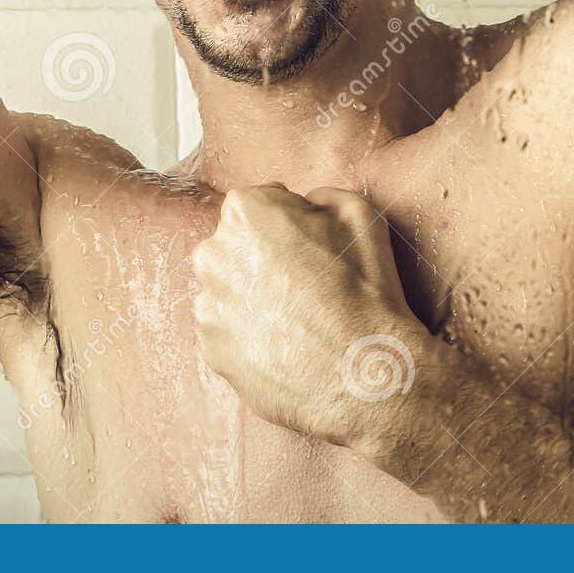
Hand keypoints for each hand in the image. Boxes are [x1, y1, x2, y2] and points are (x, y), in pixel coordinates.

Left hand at [191, 183, 429, 452]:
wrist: (363, 376)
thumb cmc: (365, 292)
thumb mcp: (360, 215)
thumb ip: (322, 196)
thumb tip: (307, 204)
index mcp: (245, 213)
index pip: (257, 204)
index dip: (289, 223)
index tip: (311, 246)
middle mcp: (213, 254)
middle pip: (236, 245)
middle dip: (263, 257)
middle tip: (305, 284)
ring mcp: (208, 306)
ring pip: (230, 290)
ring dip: (254, 298)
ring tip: (297, 320)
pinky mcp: (211, 350)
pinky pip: (228, 332)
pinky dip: (250, 336)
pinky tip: (286, 345)